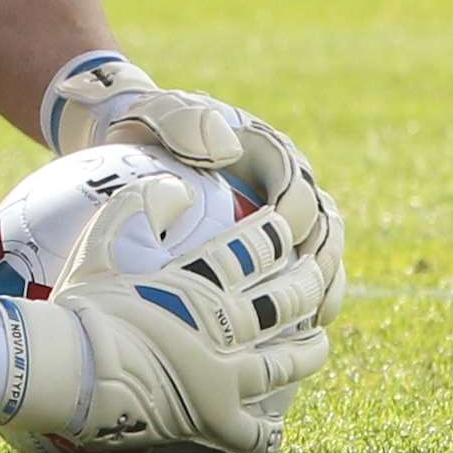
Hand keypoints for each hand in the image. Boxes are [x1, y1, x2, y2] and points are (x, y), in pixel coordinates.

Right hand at [0, 179, 328, 452]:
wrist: (70, 368)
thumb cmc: (81, 305)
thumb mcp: (100, 242)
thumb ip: (138, 204)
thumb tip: (180, 187)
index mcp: (199, 283)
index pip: (254, 250)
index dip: (274, 235)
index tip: (284, 228)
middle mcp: (224, 327)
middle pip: (285, 301)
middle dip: (309, 284)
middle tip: (317, 276)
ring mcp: (225, 377)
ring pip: (286, 363)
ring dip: (309, 350)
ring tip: (319, 342)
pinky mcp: (216, 422)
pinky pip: (258, 433)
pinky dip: (270, 429)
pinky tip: (274, 424)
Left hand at [44, 56, 345, 324]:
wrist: (129, 139)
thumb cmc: (146, 127)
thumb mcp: (159, 114)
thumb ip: (188, 122)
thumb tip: (226, 149)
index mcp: (272, 155)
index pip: (300, 191)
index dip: (297, 221)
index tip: (281, 247)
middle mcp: (288, 188)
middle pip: (324, 231)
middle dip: (322, 265)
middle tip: (306, 300)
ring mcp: (282, 221)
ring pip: (319, 260)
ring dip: (321, 291)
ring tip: (309, 326)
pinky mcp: (268, 250)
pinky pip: (291, 280)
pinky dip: (295, 306)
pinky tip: (283, 337)